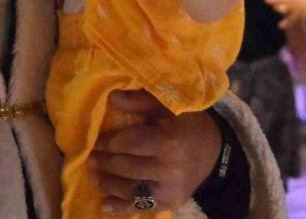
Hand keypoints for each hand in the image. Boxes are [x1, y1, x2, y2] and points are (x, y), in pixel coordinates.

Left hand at [91, 90, 219, 213]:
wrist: (214, 151)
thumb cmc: (187, 124)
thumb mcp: (168, 107)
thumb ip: (140, 101)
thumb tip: (112, 97)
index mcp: (169, 141)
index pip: (129, 143)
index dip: (108, 142)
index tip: (96, 141)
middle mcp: (169, 168)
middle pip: (126, 167)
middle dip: (105, 163)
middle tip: (91, 159)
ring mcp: (170, 189)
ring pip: (130, 189)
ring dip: (108, 183)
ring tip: (94, 175)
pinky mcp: (171, 202)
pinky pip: (142, 207)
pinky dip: (121, 207)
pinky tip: (105, 205)